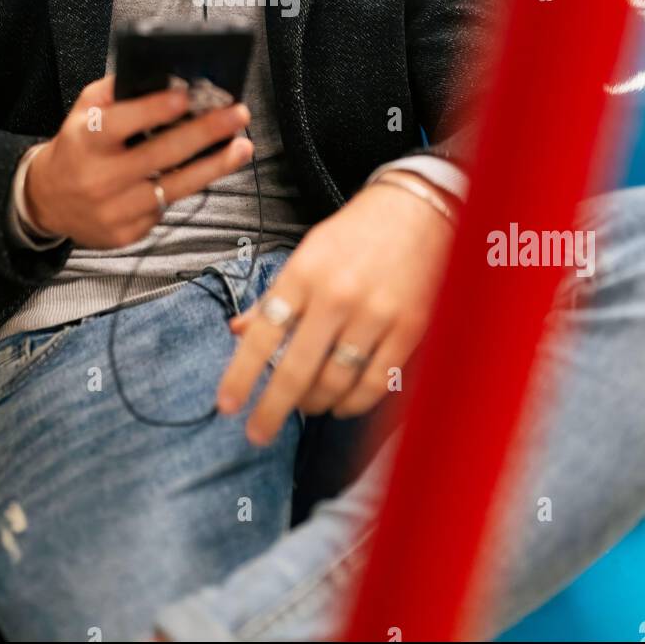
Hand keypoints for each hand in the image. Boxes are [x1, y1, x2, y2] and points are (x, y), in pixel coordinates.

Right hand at [25, 74, 252, 248]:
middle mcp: (99, 177)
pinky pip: (166, 208)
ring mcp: (114, 209)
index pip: (123, 122)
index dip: (156, 109)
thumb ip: (116, 92)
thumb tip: (165, 77)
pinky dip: (189, 187)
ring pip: (176, 187)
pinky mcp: (127, 233)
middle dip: (205, 132)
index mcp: (85, 141)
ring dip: (215, 166)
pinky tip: (207, 171)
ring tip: (242, 146)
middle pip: (162, 154)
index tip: (188, 95)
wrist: (47, 200)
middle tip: (237, 115)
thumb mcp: (82, 112)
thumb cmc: (76, 147)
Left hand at [216, 175, 454, 443]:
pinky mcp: (408, 329)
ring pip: (336, 382)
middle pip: (296, 369)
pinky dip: (353, 403)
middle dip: (272, 409)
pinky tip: (341, 404)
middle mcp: (337, 296)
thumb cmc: (356, 233)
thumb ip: (275, 296)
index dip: (241, 375)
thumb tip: (238, 331)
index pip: (263, 334)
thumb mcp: (306, 253)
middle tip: (258, 433)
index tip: (227, 406)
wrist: (417, 210)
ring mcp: (375, 315)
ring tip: (306, 406)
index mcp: (304, 273)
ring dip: (314, 404)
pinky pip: (375, 383)